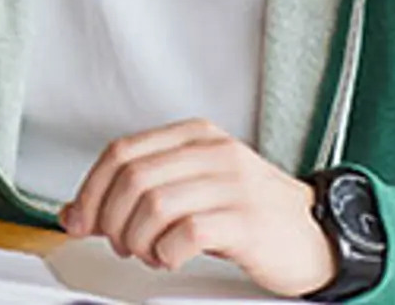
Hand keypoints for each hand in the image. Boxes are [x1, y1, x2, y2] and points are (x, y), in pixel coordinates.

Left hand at [60, 119, 335, 296]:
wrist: (317, 236)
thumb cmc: (249, 213)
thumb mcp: (192, 190)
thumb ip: (138, 193)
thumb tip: (77, 211)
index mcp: (194, 136)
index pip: (121, 151)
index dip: (91, 189)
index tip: (80, 220)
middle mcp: (213, 152)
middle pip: (132, 177)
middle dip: (111, 218)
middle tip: (118, 243)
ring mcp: (233, 184)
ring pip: (154, 204)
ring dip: (137, 238)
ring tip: (148, 253)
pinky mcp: (247, 221)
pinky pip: (187, 232)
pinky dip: (166, 252)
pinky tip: (172, 258)